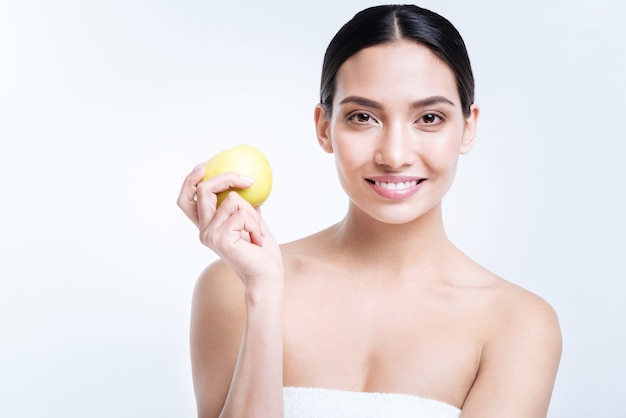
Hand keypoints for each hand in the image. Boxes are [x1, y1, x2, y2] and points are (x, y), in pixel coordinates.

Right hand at [177, 165, 282, 284]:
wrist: (266, 275)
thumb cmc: (261, 251)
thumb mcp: (252, 222)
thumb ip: (244, 206)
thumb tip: (247, 184)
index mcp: (207, 226)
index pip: (187, 200)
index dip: (190, 180)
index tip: (204, 166)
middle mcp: (204, 230)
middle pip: (203, 190)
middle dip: (227, 178)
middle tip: (248, 181)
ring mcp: (210, 234)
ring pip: (231, 199)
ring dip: (252, 213)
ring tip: (257, 232)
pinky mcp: (220, 238)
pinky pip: (242, 213)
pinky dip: (255, 223)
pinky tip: (257, 240)